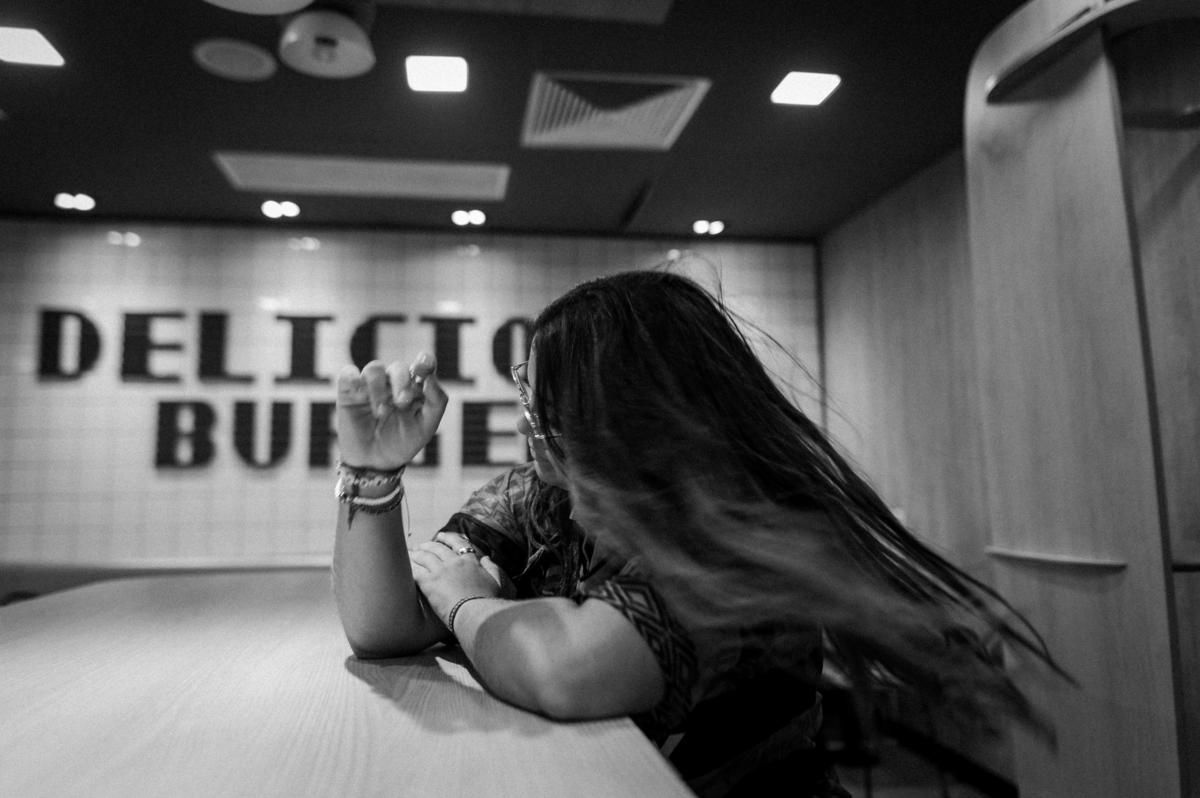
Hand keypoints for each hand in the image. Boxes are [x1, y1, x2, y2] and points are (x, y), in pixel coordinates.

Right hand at [335, 353, 447, 469]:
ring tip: (381, 412)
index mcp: (414, 388)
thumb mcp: (426, 428)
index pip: (422, 367)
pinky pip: (348, 373)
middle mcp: (393, 383)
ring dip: (379, 388)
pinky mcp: (348, 391)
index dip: (425, 362)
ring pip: (374, 368)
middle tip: (402, 402)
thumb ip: (436, 402)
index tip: (424, 364)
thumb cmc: (402, 442)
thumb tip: (432, 379)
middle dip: (401, 382)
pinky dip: (352, 378)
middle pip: (398, 368)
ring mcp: (370, 385)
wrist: (374, 463)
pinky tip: (358, 394)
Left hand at [410, 537, 508, 619]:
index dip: (447, 538)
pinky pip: (416, 571)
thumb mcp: (497, 582)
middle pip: (437, 548)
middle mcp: (454, 562)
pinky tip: (404, 567)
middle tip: (420, 546)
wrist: (476, 613)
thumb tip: (485, 558)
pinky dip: (409, 567)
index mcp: (470, 561)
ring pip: (424, 556)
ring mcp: (440, 571)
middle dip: (427, 545)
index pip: (458, 543)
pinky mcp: (429, 582)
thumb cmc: (488, 601)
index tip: (440, 536)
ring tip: (409, 554)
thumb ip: (492, 568)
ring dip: (416, 554)